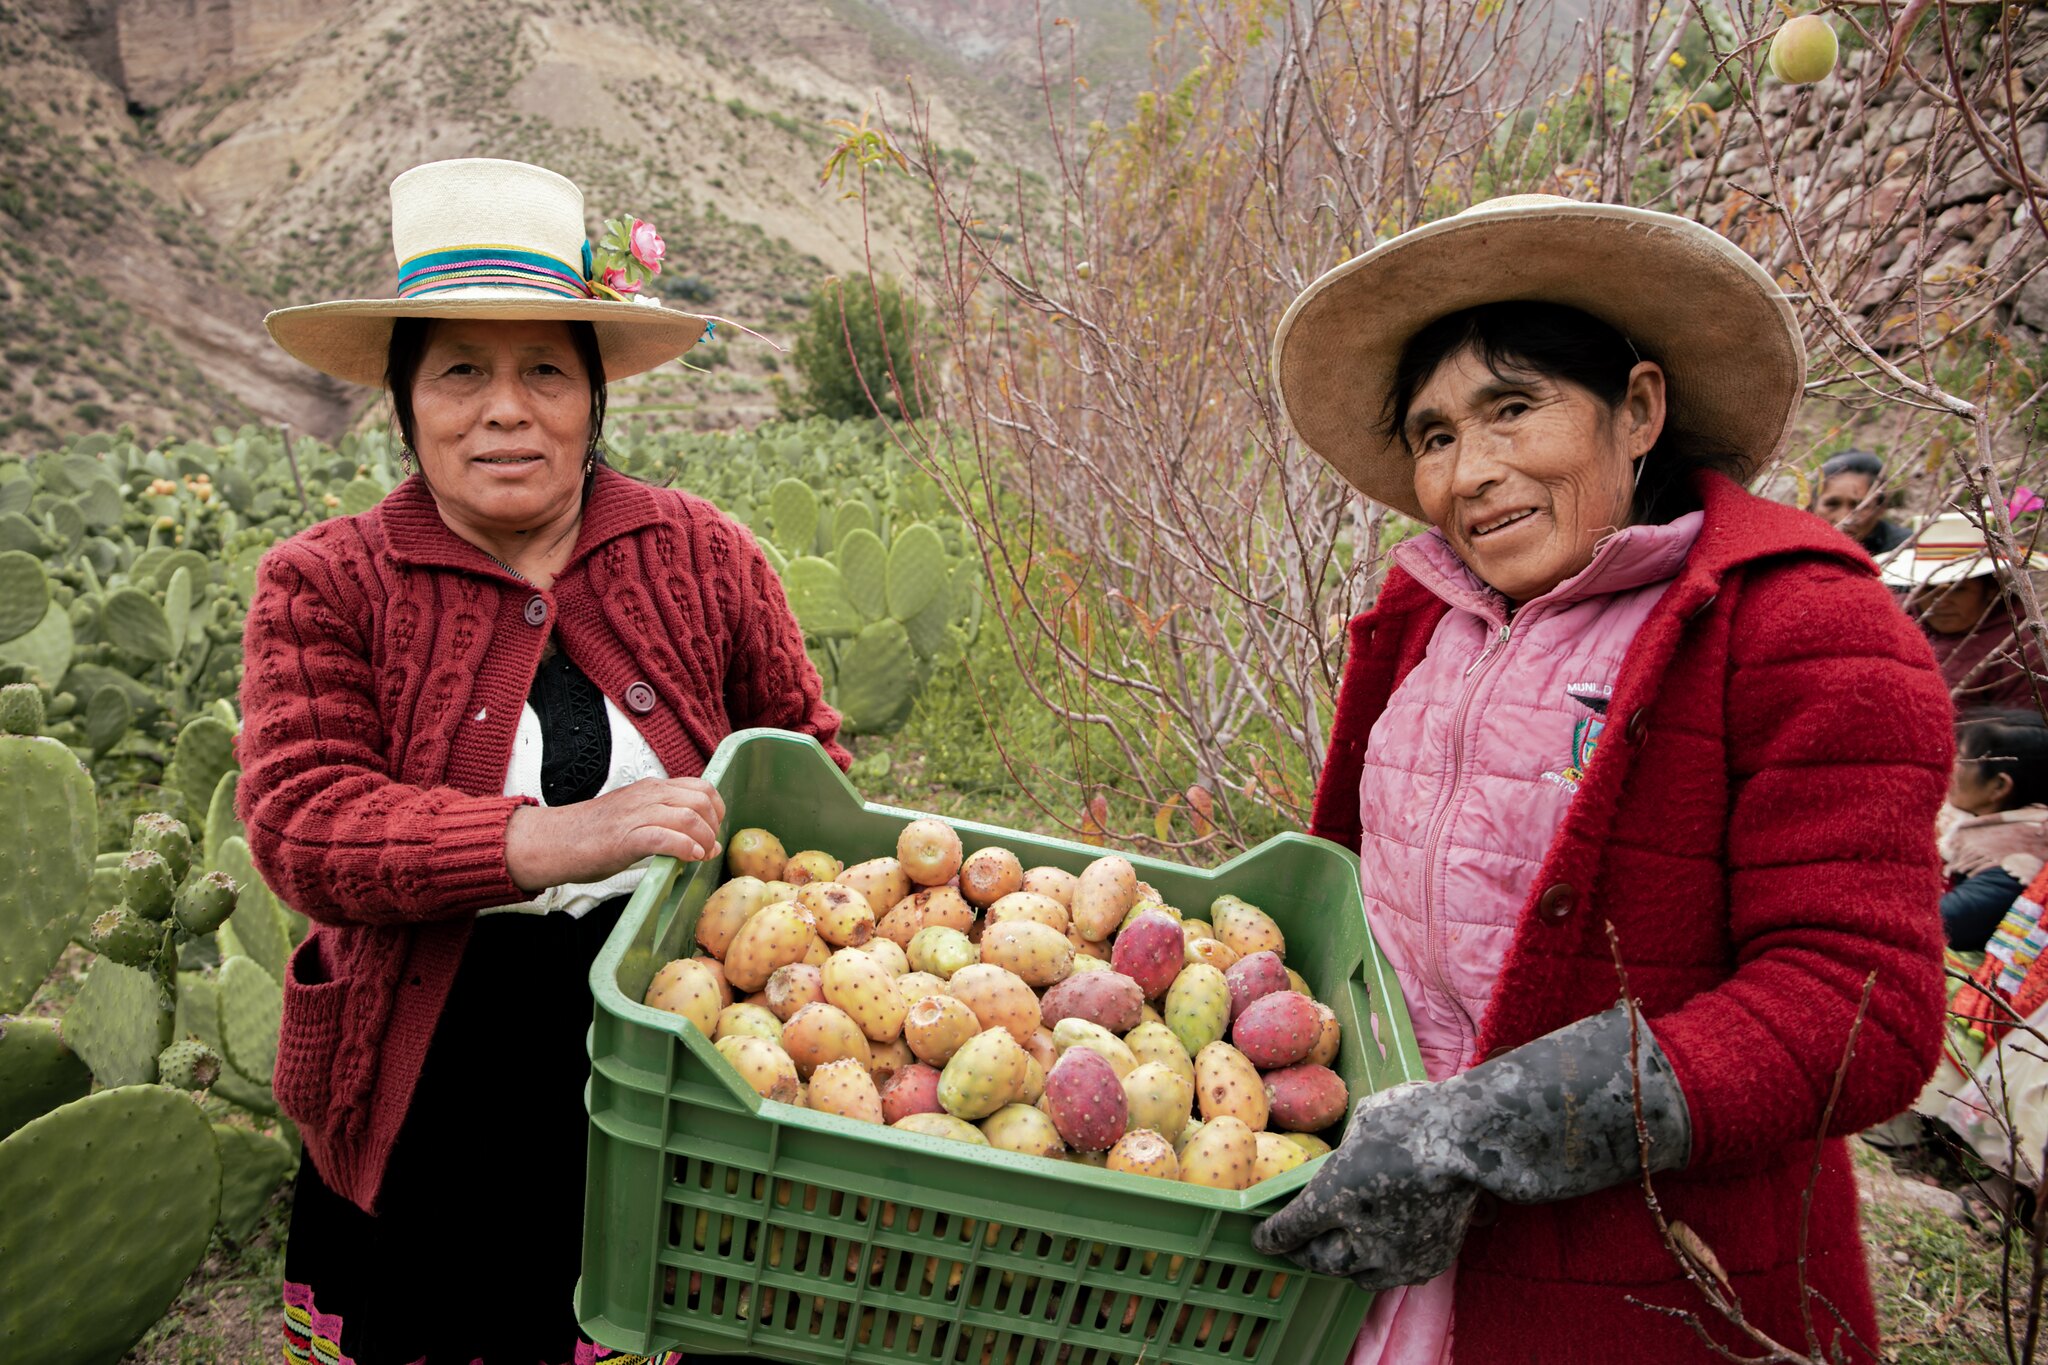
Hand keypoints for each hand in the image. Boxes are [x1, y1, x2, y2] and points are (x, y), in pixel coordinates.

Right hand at [505, 776, 725, 891]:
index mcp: (651, 788)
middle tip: (710, 846)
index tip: (714, 829)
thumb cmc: (592, 834)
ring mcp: (637, 814)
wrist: (555, 840)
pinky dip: (686, 847)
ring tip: (703, 855)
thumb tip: (700, 841)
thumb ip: (663, 821)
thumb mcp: (633, 815)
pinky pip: (666, 837)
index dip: (716, 808)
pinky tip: (690, 858)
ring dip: (704, 839)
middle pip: (701, 799)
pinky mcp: (627, 837)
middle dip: (714, 825)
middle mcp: (648, 795)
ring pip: (689, 816)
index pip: (701, 786)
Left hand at [1253, 1005, 1691, 1287]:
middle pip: (1319, 1261)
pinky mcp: (1427, 1262)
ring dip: (1344, 1264)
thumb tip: (1344, 1151)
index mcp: (1332, 1198)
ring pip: (1356, 1276)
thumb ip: (1347, 1147)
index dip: (1273, 1237)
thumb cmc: (1414, 1115)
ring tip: (1343, 1250)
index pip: (1289, 1232)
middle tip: (1303, 1246)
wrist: (1473, 1141)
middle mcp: (1358, 1235)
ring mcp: (1395, 1254)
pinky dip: (1383, 1267)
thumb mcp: (1365, 1120)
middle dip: (1306, 1254)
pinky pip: (1394, 1276)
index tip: (1264, 1240)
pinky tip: (1384, 1252)